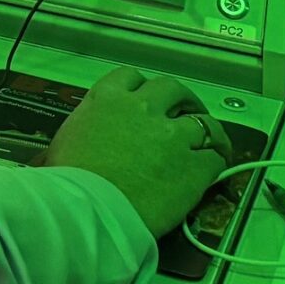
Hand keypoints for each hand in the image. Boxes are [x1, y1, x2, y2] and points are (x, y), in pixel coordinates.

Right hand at [41, 66, 229, 237]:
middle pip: (173, 89)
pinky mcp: (194, 166)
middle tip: (185, 116)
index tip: (145, 102)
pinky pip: (215, 158)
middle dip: (181, 101)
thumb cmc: (69, 174)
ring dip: (208, 131)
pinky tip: (212, 171)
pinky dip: (215, 161)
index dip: (142, 89)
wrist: (91, 207)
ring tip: (212, 144)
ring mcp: (173, 135)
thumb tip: (100, 131)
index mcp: (108, 97)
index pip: (131, 76)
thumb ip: (92, 121)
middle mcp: (144, 107)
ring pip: (205, 122)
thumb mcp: (71, 134)